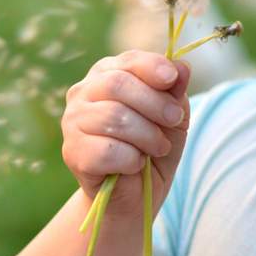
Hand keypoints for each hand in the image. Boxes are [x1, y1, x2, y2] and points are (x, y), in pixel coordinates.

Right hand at [61, 50, 190, 218]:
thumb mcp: (173, 116)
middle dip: (155, 103)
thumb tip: (183, 66)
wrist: (136, 194)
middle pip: (118, 85)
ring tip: (158, 147)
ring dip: (148, 135)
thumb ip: (175, 90)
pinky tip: (136, 164)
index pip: (129, 61)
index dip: (153, 67)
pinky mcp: (72, 152)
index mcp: (108, 73)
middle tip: (175, 120)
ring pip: (114, 117)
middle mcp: (84, 92)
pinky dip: (131, 159)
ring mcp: (72, 121)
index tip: (172, 80)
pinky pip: (107, 150)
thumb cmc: (152, 146)